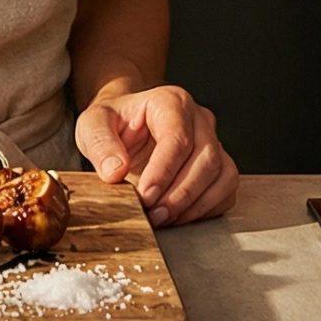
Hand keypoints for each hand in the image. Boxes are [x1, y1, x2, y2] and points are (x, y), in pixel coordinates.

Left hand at [73, 84, 239, 225]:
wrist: (126, 126)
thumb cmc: (113, 122)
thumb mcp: (93, 125)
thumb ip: (100, 143)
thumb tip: (115, 171)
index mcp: (171, 102)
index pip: (177, 138)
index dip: (163, 171)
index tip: (145, 195)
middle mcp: (199, 119)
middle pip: (206, 158)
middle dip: (180, 193)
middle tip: (154, 214)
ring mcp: (214, 141)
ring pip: (223, 174)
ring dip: (196, 204)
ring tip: (164, 218)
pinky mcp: (219, 165)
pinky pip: (227, 190)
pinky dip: (207, 209)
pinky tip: (179, 217)